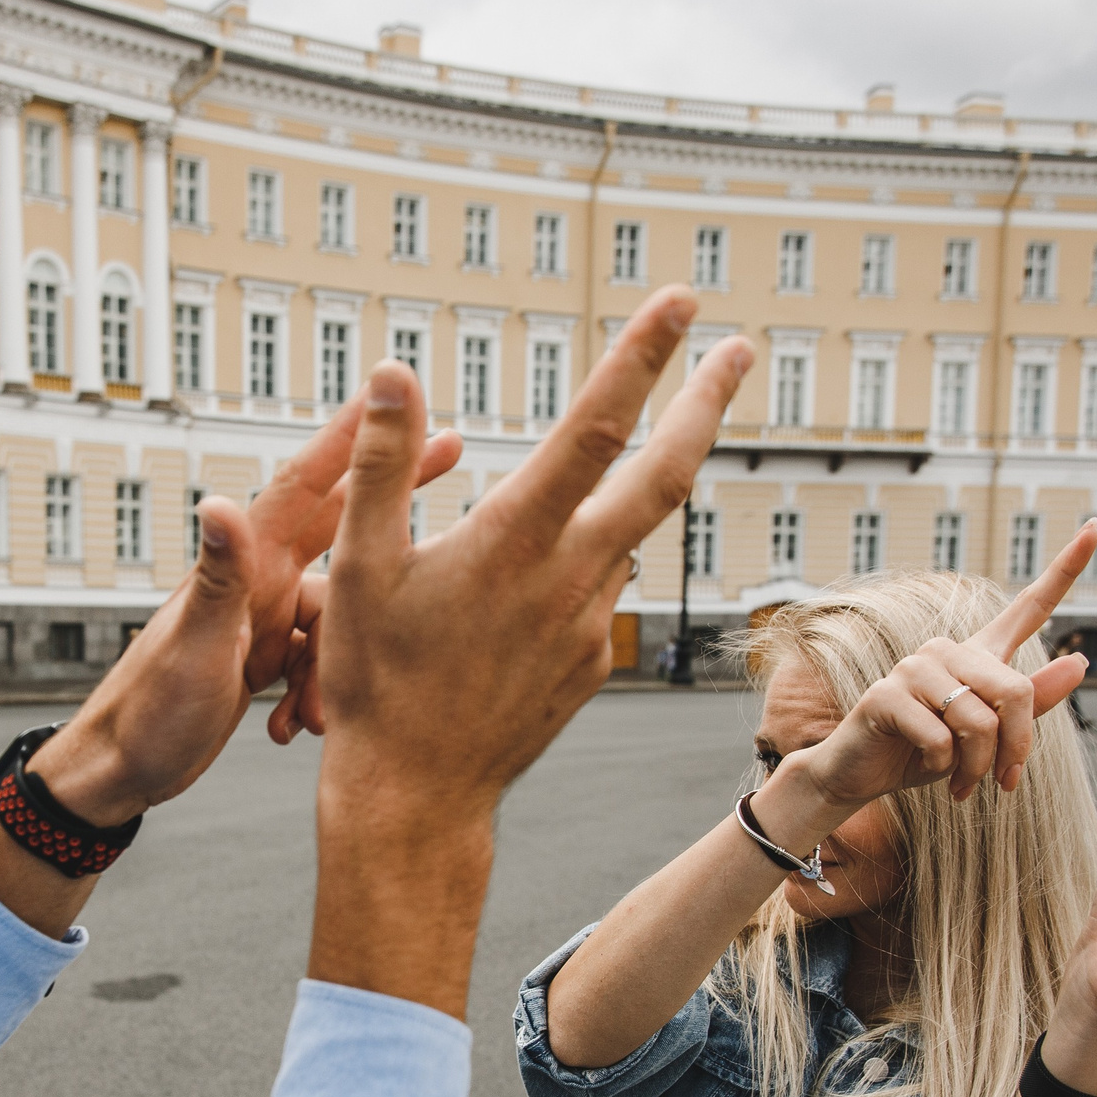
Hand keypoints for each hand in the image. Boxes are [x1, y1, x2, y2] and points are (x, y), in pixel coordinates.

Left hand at [30, 398, 461, 824]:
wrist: (120, 770)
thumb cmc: (147, 711)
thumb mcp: (193, 646)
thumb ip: (216, 579)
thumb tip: (220, 503)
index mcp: (246, 567)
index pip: (307, 485)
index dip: (352, 437)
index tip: (395, 394)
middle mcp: (257, 580)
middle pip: (339, 524)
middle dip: (389, 496)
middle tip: (451, 452)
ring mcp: (262, 617)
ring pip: (336, 615)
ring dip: (340, 660)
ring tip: (317, 715)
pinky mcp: (263, 656)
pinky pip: (316, 658)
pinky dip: (317, 690)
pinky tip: (297, 729)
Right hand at [308, 288, 755, 1013]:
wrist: (417, 793)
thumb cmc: (376, 680)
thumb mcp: (357, 567)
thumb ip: (381, 464)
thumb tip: (393, 371)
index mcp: (516, 541)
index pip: (596, 427)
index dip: (643, 358)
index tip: (682, 303)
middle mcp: (570, 576)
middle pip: (665, 474)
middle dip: (705, 403)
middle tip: (738, 347)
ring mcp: (591, 622)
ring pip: (631, 532)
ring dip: (643, 480)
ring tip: (630, 448)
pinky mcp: (592, 661)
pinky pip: (602, 587)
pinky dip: (592, 554)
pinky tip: (547, 567)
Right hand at [792, 524, 1096, 810]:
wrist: (863, 776)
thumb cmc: (926, 754)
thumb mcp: (989, 737)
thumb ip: (1033, 704)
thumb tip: (1081, 661)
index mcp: (979, 654)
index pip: (1030, 606)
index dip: (1066, 568)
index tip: (1094, 527)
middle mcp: (948, 650)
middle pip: (1015, 691)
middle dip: (1015, 748)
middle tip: (1003, 782)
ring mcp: (914, 668)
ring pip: (979, 720)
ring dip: (978, 766)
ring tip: (963, 784)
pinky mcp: (887, 694)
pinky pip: (940, 738)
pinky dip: (943, 766)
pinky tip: (928, 766)